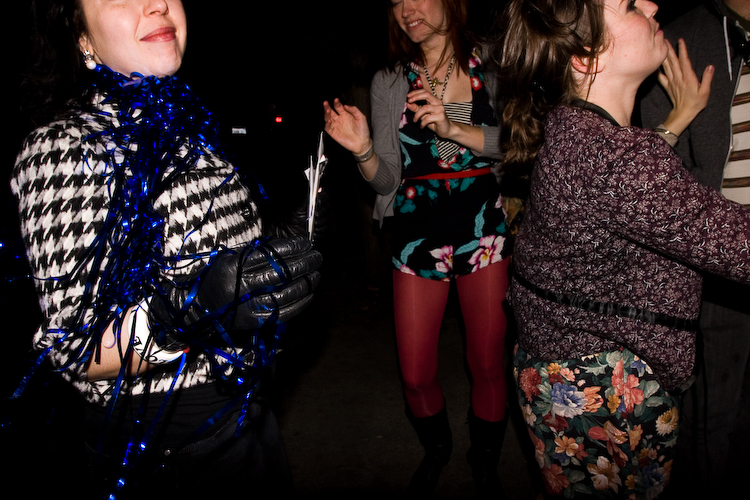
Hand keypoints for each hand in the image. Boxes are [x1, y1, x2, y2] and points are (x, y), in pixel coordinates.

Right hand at [148, 236, 321, 349]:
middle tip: (318, 257)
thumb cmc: (219, 277)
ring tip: (317, 274)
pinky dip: (300, 304)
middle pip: (281, 274)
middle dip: (304, 264)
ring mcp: (248, 307)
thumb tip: (290, 245)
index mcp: (233, 266)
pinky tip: (310, 294)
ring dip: (306, 283)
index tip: (306, 242)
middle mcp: (241, 286)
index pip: (270, 254)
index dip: (292, 247)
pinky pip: (283, 313)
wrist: (198, 308)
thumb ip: (256, 252)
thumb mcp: (230, 258)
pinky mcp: (254, 322)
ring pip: (286, 295)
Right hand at [323, 98, 370, 154]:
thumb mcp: (361, 117)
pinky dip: (327, 124)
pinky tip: (329, 121)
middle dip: (328, 107)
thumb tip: (346, 105)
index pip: (339, 107)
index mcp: (346, 115)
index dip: (337, 103)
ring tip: (327, 110)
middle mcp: (340, 120)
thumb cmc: (363, 131)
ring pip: (328, 118)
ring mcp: (336, 126)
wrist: (362, 143)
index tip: (336, 100)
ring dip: (326, 114)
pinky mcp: (334, 134)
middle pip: (331, 112)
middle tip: (326, 103)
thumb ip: (354, 110)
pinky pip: (328, 128)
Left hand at [406, 89, 451, 137]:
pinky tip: (421, 126)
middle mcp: (438, 103)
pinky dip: (422, 123)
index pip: (425, 92)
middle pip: (426, 94)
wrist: (446, 130)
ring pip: (425, 108)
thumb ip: (416, 109)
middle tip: (409, 102)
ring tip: (414, 121)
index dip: (416, 92)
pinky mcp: (441, 117)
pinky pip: (428, 118)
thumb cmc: (434, 122)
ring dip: (417, 115)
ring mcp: (440, 109)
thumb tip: (408, 104)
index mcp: (434, 100)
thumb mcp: (423, 115)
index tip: (408, 96)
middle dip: (416, 97)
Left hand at [658, 38, 713, 135]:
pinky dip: (657, 71)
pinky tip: (654, 65)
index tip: (680, 41)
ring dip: (664, 56)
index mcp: (688, 78)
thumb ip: (707, 79)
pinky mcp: (668, 86)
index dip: (682, 51)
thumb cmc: (696, 103)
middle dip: (668, 50)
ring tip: (661, 47)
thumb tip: (710, 67)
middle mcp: (678, 78)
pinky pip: (661, 77)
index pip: (684, 61)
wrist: (683, 114)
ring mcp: (672, 82)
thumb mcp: (705, 92)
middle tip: (664, 39)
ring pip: (667, 67)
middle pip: (673, 62)